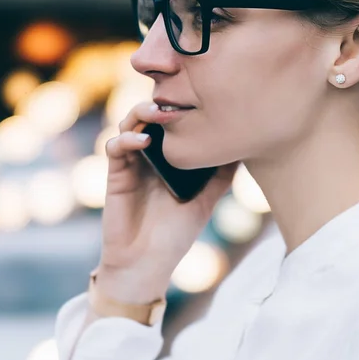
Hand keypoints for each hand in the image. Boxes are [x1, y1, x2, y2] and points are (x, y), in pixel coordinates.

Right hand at [98, 102, 239, 302]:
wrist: (147, 263)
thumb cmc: (175, 235)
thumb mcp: (206, 201)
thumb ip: (220, 177)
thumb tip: (244, 149)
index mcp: (170, 160)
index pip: (172, 124)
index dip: (179, 107)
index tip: (198, 96)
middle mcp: (150, 157)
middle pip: (149, 117)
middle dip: (159, 102)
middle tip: (175, 101)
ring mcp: (131, 164)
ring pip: (129, 125)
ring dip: (140, 113)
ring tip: (158, 112)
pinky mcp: (116, 175)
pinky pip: (114, 147)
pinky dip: (126, 138)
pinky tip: (144, 141)